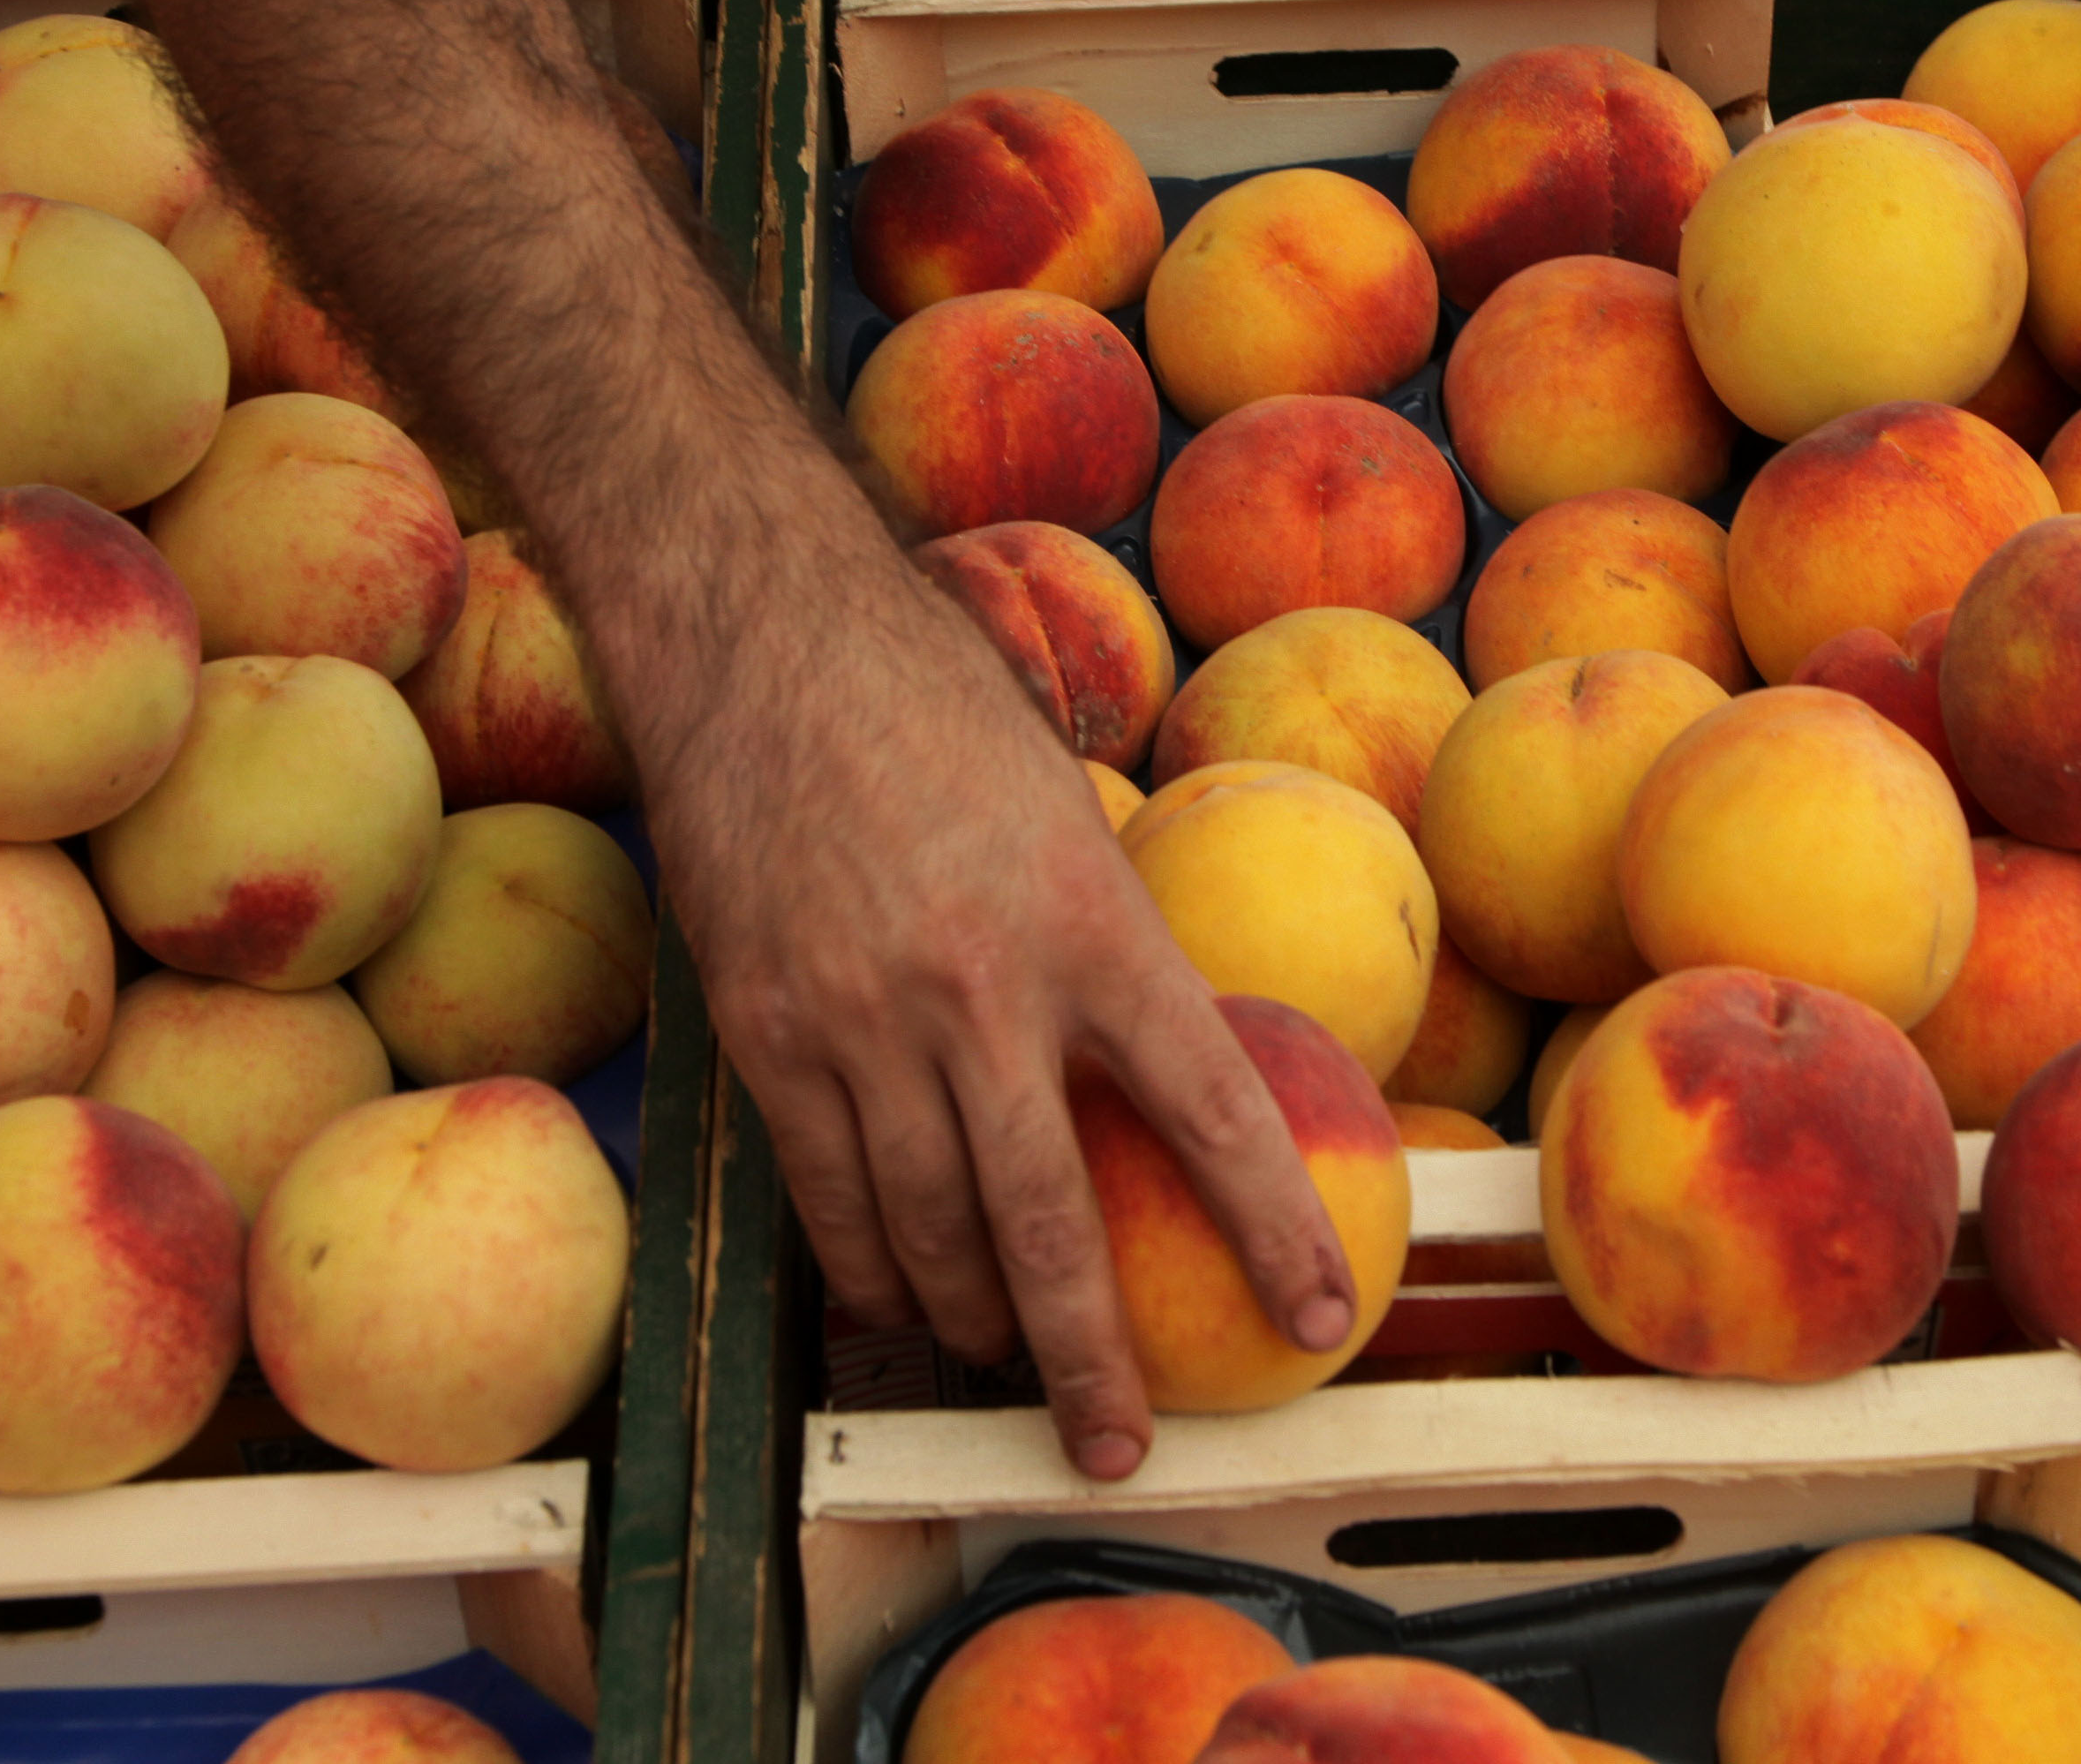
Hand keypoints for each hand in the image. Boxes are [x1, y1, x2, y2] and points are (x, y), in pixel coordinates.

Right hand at [678, 572, 1358, 1479]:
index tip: (1319, 1314)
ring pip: (925, 1233)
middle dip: (1090, 1361)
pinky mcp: (766, 1033)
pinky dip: (868, 1266)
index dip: (1274, 1228)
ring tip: (1007, 1365)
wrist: (760, 637)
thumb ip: (1111, 936)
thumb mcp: (1068, 805)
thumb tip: (1159, 1044)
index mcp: (1094, 923)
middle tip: (1121, 1444)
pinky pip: (826, 1195)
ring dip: (974, 1324)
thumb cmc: (935, 702)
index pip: (1212, 1109)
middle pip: (1049, 1225)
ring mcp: (861, 1020)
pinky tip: (898, 1297)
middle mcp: (983, 989)